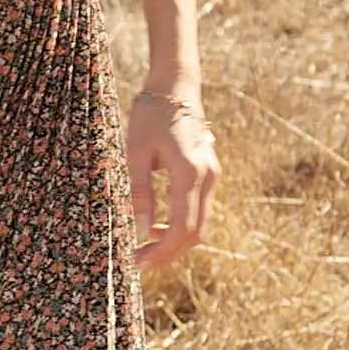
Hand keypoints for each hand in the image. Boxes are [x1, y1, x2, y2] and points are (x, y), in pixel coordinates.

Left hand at [126, 91, 219, 267]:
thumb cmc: (150, 115)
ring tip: (144, 247)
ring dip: (175, 241)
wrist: (175, 86)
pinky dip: (181, 225)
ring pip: (199, 223)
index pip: (182, 228)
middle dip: (168, 253)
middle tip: (139, 262)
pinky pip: (199, 209)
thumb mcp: (135, 152)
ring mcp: (212, 174)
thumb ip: (140, 192)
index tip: (138, 262)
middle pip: (195, 233)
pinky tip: (156, 227)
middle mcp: (207, 177)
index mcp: (189, 172)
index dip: (162, 252)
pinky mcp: (209, 172)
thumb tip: (143, 230)